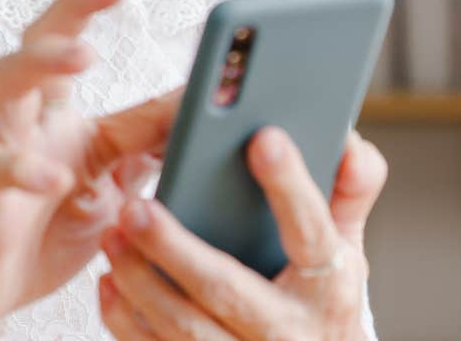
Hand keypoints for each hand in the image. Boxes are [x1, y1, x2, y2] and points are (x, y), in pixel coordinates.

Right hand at [0, 0, 187, 340]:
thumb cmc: (52, 228)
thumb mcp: (116, 181)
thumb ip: (151, 140)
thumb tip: (204, 98)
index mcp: (59, 113)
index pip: (69, 40)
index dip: (90, 3)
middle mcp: (28, 121)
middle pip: (34, 41)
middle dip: (70, 6)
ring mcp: (2, 153)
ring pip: (3, 84)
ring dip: (42, 61)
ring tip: (85, 53)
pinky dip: (22, 168)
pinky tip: (54, 176)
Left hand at [97, 125, 387, 339]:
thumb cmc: (322, 300)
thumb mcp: (346, 250)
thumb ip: (347, 194)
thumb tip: (351, 143)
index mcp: (328, 286)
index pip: (311, 231)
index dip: (289, 186)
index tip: (263, 137)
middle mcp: (287, 330)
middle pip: (227, 290)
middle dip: (177, 250)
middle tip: (136, 207)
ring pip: (186, 330)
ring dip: (141, 283)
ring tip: (113, 238)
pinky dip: (128, 323)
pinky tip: (109, 284)